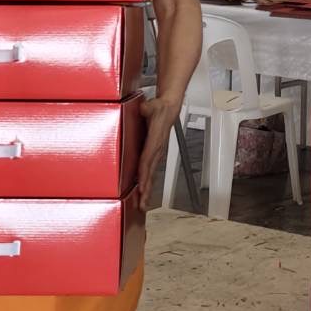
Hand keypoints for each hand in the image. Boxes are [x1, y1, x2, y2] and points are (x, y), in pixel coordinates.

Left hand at [137, 92, 183, 210]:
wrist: (169, 108)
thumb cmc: (160, 108)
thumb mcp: (152, 106)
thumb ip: (147, 108)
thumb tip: (143, 108)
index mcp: (155, 140)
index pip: (148, 159)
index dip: (144, 173)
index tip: (141, 186)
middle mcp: (157, 149)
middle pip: (150, 172)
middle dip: (146, 190)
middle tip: (141, 204)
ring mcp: (157, 153)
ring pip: (151, 174)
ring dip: (147, 190)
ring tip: (142, 204)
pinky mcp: (155, 154)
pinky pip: (150, 170)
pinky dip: (147, 183)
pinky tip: (143, 192)